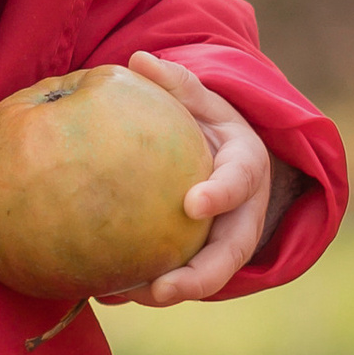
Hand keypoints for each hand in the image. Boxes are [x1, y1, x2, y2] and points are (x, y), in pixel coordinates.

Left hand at [100, 52, 272, 306]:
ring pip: (206, 276)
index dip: (222, 193)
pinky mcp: (203, 257)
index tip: (192, 204)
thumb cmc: (206, 124)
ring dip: (168, 290)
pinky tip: (106, 291)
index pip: (240, 179)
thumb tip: (139, 59)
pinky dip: (145, 288)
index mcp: (247, 164)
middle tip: (163, 288)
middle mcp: (245, 211)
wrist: (225, 156)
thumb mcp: (200, 99)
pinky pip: (178, 276)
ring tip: (124, 295)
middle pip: (231, 251)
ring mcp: (226, 240)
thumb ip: (176, 84)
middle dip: (200, 275)